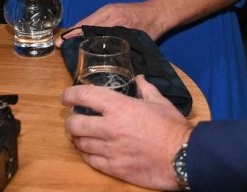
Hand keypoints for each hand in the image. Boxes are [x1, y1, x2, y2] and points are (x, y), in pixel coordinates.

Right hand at [55, 0, 162, 47]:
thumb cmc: (149, 27)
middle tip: (59, 47)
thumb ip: (121, 48)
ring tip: (65, 44)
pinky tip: (80, 38)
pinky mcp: (110, 10)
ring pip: (88, 21)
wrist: (158, 12)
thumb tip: (107, 64)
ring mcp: (108, 10)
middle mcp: (108, 12)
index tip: (61, 44)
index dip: (74, 36)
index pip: (88, 27)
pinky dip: (85, 27)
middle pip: (84, 23)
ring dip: (77, 31)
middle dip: (72, 34)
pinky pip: (94, 19)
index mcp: (112, 18)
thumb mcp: (135, 40)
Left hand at [63, 75, 190, 189]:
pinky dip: (86, 153)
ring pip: (80, 143)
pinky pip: (90, 160)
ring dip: (78, 137)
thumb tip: (139, 78)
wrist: (181, 157)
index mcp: (120, 107)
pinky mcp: (113, 168)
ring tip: (82, 134)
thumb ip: (146, 88)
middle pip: (75, 124)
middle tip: (74, 117)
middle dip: (70, 120)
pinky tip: (90, 150)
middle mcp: (109, 128)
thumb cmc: (171, 126)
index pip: (85, 96)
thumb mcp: (160, 101)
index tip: (65, 95)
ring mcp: (109, 150)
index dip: (70, 94)